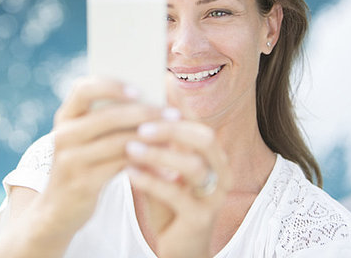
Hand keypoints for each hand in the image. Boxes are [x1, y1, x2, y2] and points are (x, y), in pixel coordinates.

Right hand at [40, 77, 163, 238]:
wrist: (57, 210)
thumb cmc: (82, 165)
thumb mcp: (85, 140)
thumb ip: (107, 121)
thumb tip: (153, 103)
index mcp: (65, 117)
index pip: (84, 89)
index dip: (112, 86)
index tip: (139, 89)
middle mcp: (64, 135)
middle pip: (107, 116)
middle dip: (144, 113)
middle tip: (172, 115)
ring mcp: (71, 159)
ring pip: (118, 142)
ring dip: (149, 138)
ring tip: (173, 137)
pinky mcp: (83, 182)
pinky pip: (121, 166)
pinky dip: (144, 163)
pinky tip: (163, 165)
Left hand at [126, 119, 231, 257]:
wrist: (180, 248)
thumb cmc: (169, 203)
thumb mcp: (163, 170)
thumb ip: (155, 146)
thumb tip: (132, 113)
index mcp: (213, 156)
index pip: (198, 123)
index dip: (173, 113)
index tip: (143, 107)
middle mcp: (221, 172)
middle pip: (204, 138)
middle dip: (171, 129)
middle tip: (140, 126)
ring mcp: (214, 196)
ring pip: (193, 165)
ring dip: (159, 154)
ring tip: (130, 148)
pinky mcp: (201, 218)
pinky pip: (176, 194)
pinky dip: (151, 180)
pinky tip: (129, 173)